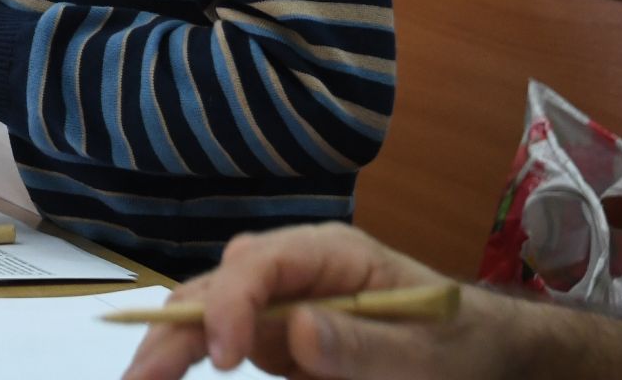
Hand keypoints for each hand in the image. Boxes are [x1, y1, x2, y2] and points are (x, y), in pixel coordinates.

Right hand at [124, 223, 511, 379]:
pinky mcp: (275, 335)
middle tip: (141, 377)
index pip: (260, 263)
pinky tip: (162, 373)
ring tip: (138, 378)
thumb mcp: (428, 354)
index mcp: (330, 253)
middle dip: (174, 326)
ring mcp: (280, 300)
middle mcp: (293, 267)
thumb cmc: (463, 346)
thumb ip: (366, 344)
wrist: (482, 355)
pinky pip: (222, 339)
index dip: (232, 304)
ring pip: (207, 308)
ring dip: (168, 342)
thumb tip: (298, 328)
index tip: (223, 358)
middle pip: (218, 283)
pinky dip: (188, 354)